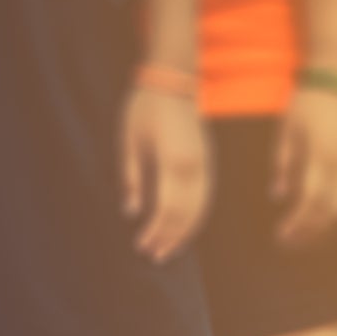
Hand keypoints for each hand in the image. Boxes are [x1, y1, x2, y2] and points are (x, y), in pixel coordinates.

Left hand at [120, 84, 210, 262]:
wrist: (173, 80)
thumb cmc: (145, 109)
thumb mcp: (129, 142)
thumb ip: (131, 178)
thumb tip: (131, 213)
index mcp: (174, 161)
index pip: (167, 209)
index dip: (156, 232)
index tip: (141, 245)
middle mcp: (194, 167)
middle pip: (186, 215)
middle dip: (170, 238)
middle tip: (153, 255)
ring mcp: (205, 165)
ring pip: (200, 210)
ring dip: (185, 233)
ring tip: (168, 250)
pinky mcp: (207, 162)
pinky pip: (205, 198)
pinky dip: (196, 218)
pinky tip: (183, 230)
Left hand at [271, 87, 336, 246]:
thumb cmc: (307, 103)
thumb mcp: (286, 133)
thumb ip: (283, 166)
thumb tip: (278, 197)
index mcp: (321, 154)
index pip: (311, 200)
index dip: (297, 223)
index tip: (281, 234)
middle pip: (330, 209)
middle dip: (310, 229)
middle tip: (291, 240)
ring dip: (328, 223)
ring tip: (309, 231)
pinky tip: (334, 215)